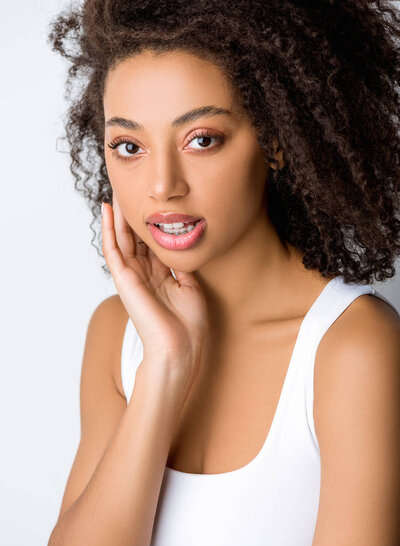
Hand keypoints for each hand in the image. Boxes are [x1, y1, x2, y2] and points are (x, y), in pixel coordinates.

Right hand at [101, 193, 208, 370]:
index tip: (153, 200)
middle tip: (131, 186)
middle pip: (134, 237)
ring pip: (121, 238)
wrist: (180, 348)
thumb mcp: (190, 288)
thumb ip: (182, 268)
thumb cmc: (187, 326)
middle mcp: (143, 274)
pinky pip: (113, 249)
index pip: (151, 242)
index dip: (151, 221)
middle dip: (132, 213)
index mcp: (158, 276)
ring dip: (118, 214)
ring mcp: (132, 276)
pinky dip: (110, 229)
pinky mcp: (124, 280)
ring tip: (116, 189)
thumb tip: (183, 248)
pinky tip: (109, 209)